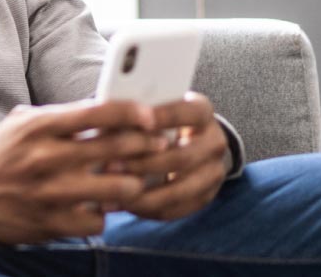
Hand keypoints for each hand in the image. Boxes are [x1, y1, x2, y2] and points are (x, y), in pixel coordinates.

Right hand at [0, 99, 164, 243]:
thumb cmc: (1, 154)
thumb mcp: (23, 122)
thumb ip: (63, 115)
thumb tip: (109, 107)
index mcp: (39, 127)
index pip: (97, 112)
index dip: (132, 112)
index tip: (152, 116)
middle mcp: (45, 158)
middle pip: (115, 147)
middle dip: (147, 145)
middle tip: (160, 145)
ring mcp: (49, 193)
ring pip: (117, 188)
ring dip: (132, 183)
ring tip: (133, 180)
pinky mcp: (50, 223)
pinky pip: (98, 221)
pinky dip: (103, 215)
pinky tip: (98, 207)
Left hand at [112, 92, 227, 220]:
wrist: (188, 142)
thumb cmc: (157, 122)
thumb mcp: (151, 110)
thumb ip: (133, 114)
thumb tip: (106, 119)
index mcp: (202, 112)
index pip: (187, 113)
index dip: (163, 118)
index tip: (136, 121)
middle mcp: (215, 142)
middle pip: (182, 157)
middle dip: (144, 164)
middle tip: (110, 167)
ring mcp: (214, 173)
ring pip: (180, 190)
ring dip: (144, 194)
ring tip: (113, 193)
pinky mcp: (206, 198)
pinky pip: (176, 209)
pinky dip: (148, 209)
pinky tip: (124, 205)